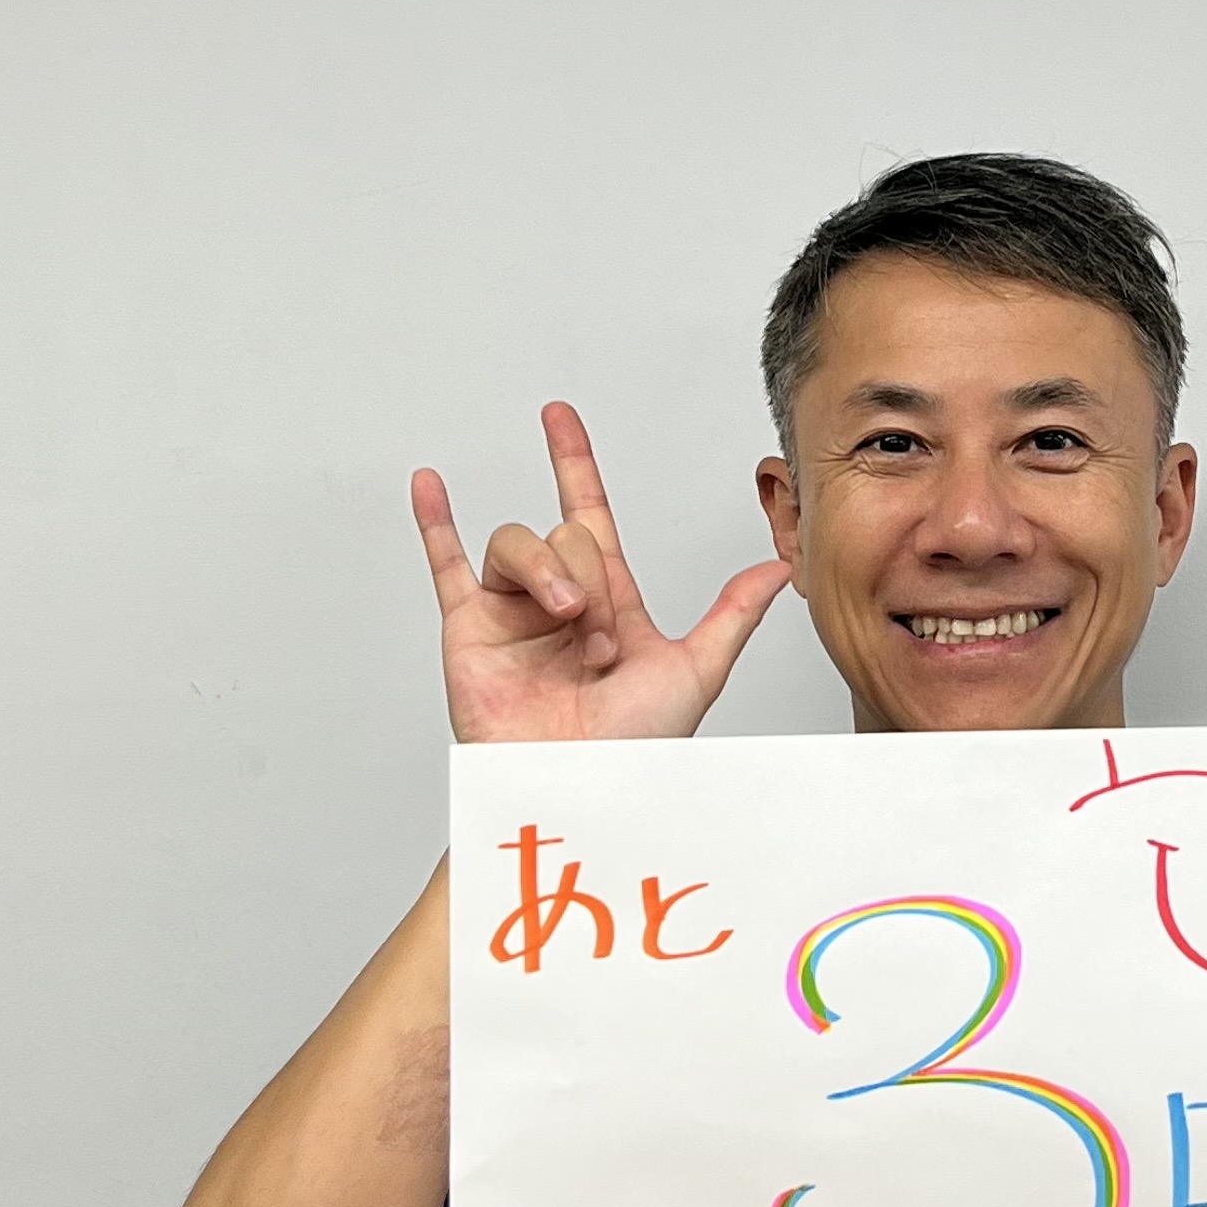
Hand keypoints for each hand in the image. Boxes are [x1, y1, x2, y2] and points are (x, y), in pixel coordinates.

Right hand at [411, 401, 789, 743]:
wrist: (578, 789)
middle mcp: (557, 600)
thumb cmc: (634, 747)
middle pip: (566, 535)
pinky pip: (446, 565)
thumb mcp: (696, 672)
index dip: (573, 464)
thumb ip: (732, 615)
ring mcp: (511, 614)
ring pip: (519, 543)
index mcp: (608, 601)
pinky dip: (436, 524)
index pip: (589, 516)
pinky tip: (430, 486)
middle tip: (601, 638)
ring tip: (567, 624)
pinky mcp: (469, 631)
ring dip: (548, 574)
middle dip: (591, 577)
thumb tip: (776, 569)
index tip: (558, 418)